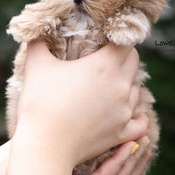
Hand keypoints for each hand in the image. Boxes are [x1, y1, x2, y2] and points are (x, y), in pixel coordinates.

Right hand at [15, 40, 147, 168]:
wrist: (45, 144)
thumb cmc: (40, 102)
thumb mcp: (37, 65)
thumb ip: (38, 43)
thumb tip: (34, 29)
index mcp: (105, 65)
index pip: (127, 42)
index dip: (118, 38)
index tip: (108, 40)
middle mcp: (121, 85)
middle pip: (134, 62)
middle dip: (122, 58)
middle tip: (105, 61)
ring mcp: (124, 111)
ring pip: (136, 90)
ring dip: (126, 86)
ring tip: (107, 88)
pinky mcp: (122, 132)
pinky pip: (140, 123)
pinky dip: (137, 118)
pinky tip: (129, 114)